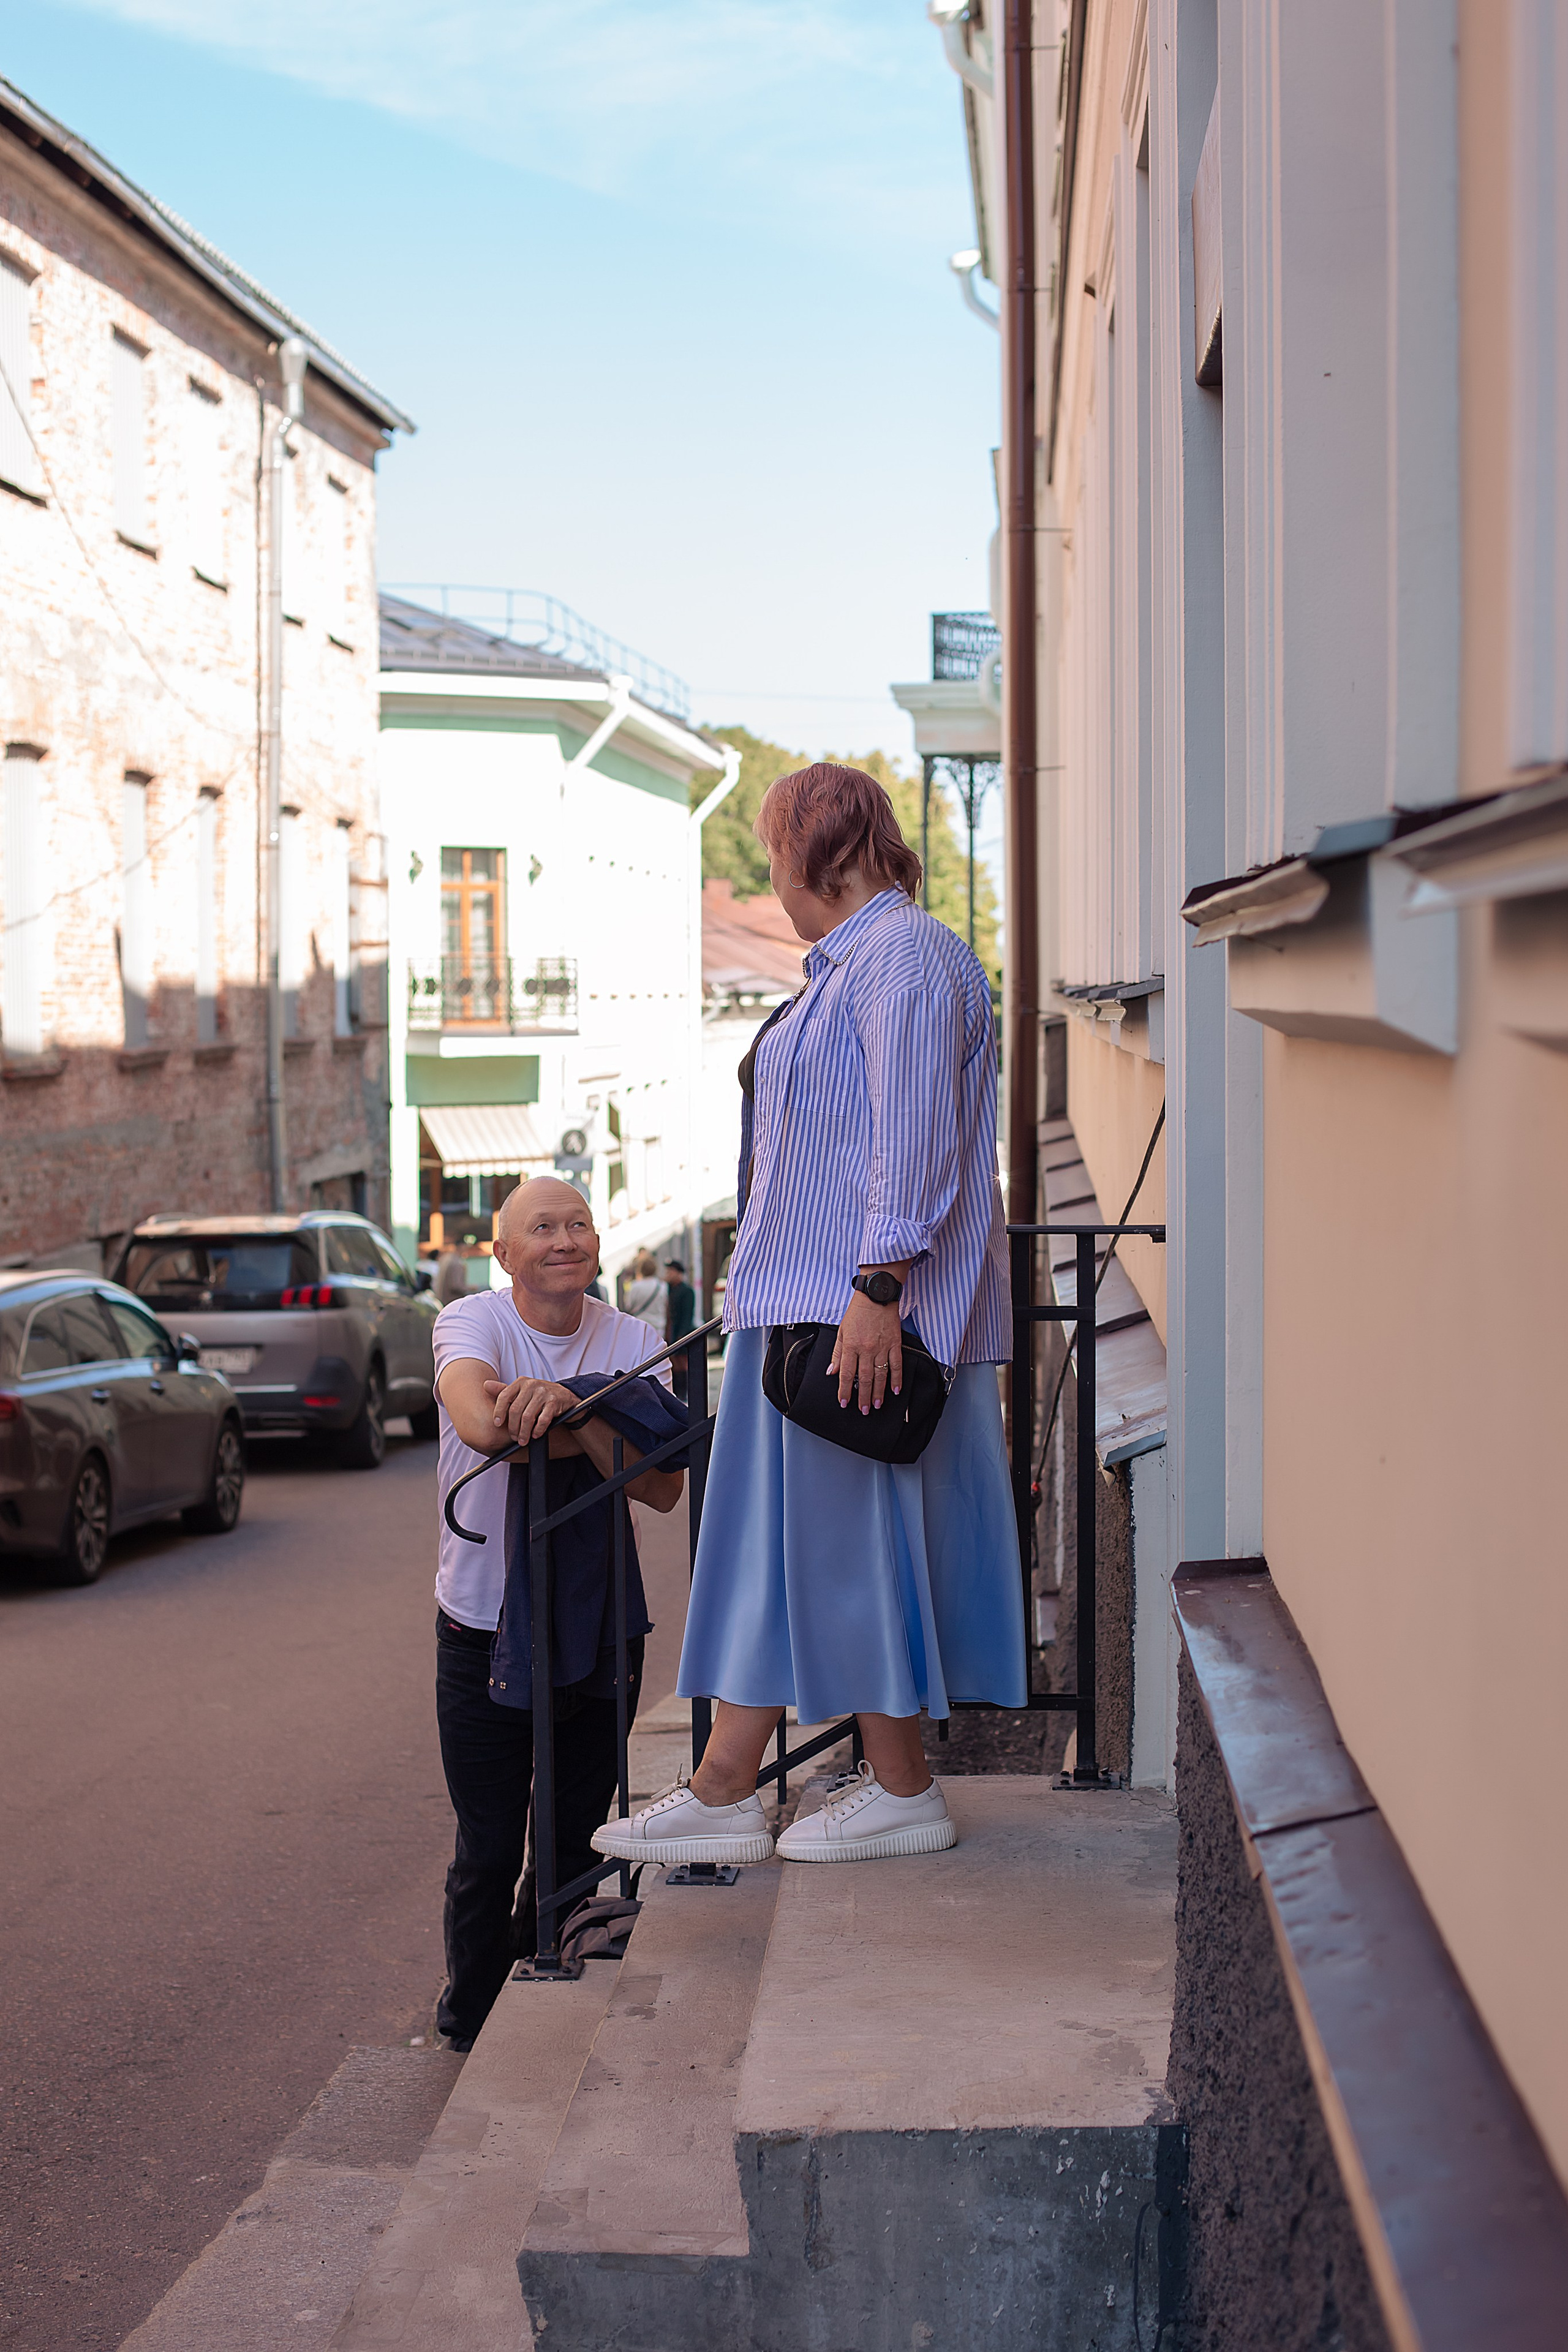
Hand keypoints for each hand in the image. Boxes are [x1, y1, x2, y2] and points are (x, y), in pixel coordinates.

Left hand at [482, 1376, 582, 1448]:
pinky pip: (543, 1419)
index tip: (497, 1424)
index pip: (504, 1396)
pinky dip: (538, 1430)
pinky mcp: (554, 1401)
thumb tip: (485, 1385)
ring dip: (524, 1432)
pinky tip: (535, 1435)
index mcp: (521, 1382)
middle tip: (513, 1437)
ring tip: (523, 1440)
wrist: (566, 1396)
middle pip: (515, 1409)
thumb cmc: (539, 1396)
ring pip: (528, 1416)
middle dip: (513, 1427)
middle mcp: (532, 1385)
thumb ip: (504, 1390)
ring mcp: (544, 1392)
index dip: (499, 1411)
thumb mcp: (522, 1392)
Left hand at [828, 1292, 902, 1414]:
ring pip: (880, 1375)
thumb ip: (837, 1353)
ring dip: (879, 1392)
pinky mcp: (895, 1343)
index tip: (844, 1402)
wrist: (876, 1295)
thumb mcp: (841, 1331)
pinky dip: (897, 1379)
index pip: (847, 1374)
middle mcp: (866, 1349)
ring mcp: (882, 1347)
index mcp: (851, 1346)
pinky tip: (895, 1390)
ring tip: (877, 1405)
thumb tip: (832, 1371)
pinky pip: (897, 1365)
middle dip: (863, 1397)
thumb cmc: (857, 1312)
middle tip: (864, 1410)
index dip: (845, 1390)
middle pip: (864, 1378)